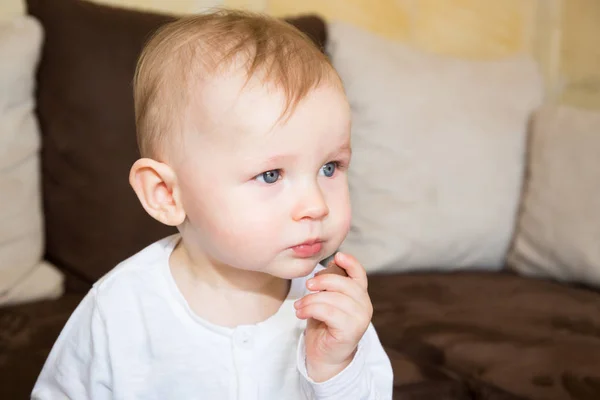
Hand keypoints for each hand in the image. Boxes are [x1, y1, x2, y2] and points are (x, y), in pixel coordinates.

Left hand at [294, 252, 372, 381]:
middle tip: (307, 285)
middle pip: (345, 284)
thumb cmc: (324, 325)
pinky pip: (328, 312)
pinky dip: (311, 309)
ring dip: (311, 299)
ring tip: (299, 306)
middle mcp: (365, 306)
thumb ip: (331, 284)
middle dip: (323, 281)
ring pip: (333, 299)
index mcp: (360, 295)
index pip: (360, 274)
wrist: (324, 356)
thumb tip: (330, 264)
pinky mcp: (350, 331)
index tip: (337, 256)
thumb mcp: (327, 299)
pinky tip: (301, 313)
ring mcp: (360, 319)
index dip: (351, 262)